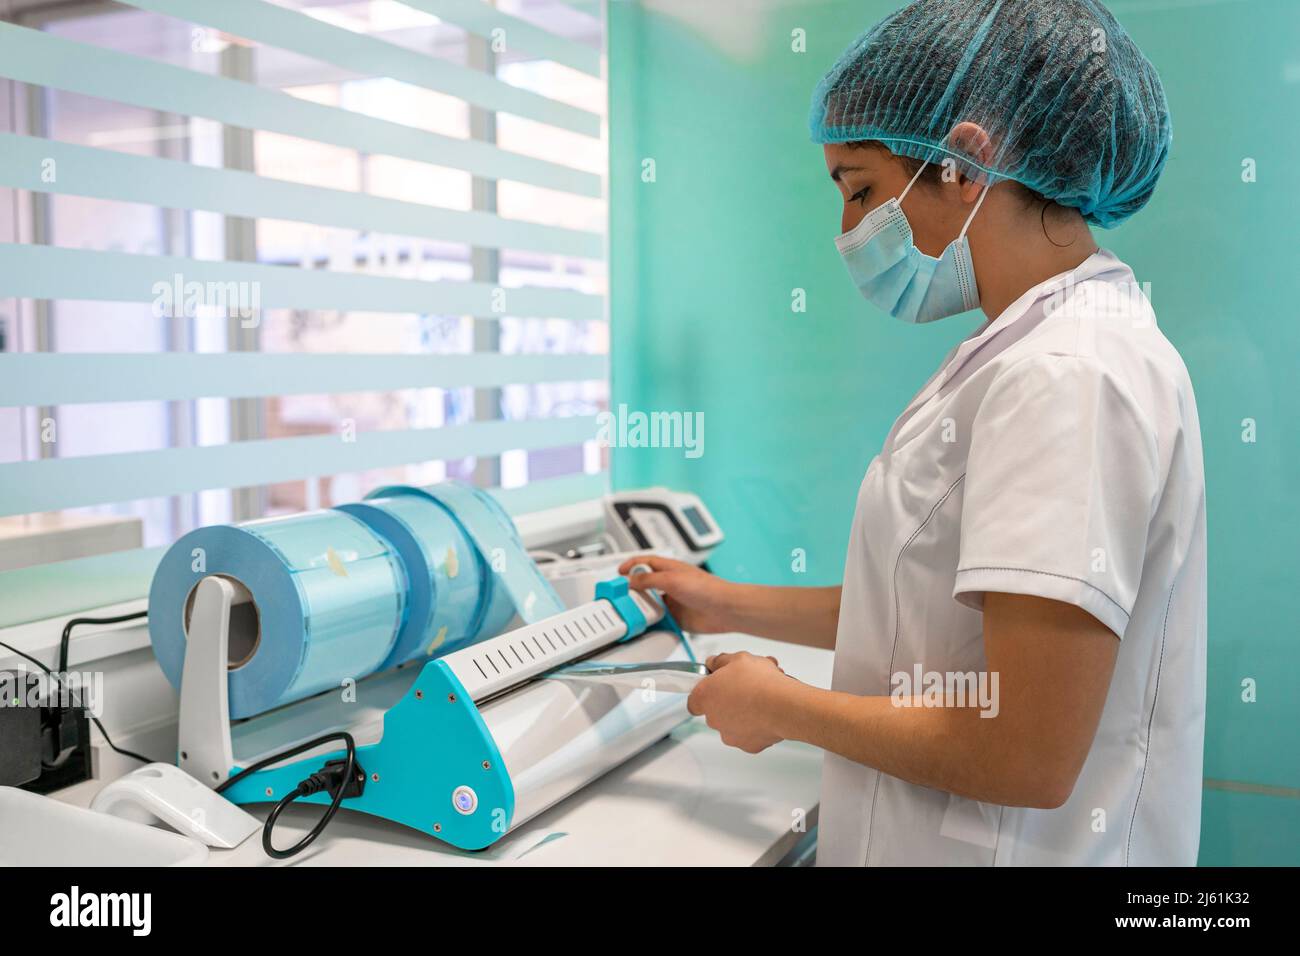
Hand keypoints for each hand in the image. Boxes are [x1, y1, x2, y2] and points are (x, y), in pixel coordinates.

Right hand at [617, 554, 739, 633]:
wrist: (725, 610)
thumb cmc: (707, 589)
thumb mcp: (672, 579)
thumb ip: (649, 579)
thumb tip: (631, 580)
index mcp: (670, 569)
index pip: (645, 562)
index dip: (631, 565)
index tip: (619, 572)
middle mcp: (671, 584)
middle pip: (645, 584)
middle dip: (632, 590)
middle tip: (620, 596)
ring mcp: (674, 601)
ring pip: (651, 603)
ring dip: (642, 608)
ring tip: (631, 612)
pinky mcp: (677, 617)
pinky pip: (659, 620)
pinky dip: (652, 622)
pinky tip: (646, 625)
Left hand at [687, 651, 793, 753]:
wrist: (784, 706)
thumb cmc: (759, 682)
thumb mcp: (738, 658)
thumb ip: (720, 661)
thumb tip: (713, 663)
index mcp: (704, 697)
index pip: (694, 700)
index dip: (706, 691)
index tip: (717, 684)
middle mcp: (713, 719)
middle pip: (716, 710)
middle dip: (730, 700)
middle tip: (746, 687)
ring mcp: (730, 735)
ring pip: (734, 723)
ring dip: (744, 712)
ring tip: (763, 698)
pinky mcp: (748, 746)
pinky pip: (751, 734)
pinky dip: (758, 725)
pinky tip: (769, 712)